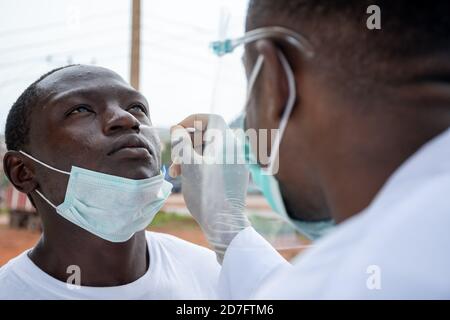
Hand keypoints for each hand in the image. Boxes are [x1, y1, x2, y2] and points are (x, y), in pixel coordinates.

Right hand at [170, 114, 250, 262]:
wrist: (225, 223)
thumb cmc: (205, 192)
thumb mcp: (188, 163)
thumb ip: (181, 141)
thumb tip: (177, 128)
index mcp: (226, 141)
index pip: (209, 119)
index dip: (190, 121)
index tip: (176, 131)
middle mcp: (235, 148)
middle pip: (207, 136)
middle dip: (186, 144)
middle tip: (174, 159)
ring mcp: (236, 163)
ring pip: (209, 151)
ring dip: (190, 157)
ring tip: (176, 172)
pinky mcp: (235, 175)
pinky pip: (216, 163)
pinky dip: (201, 166)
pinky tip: (188, 178)